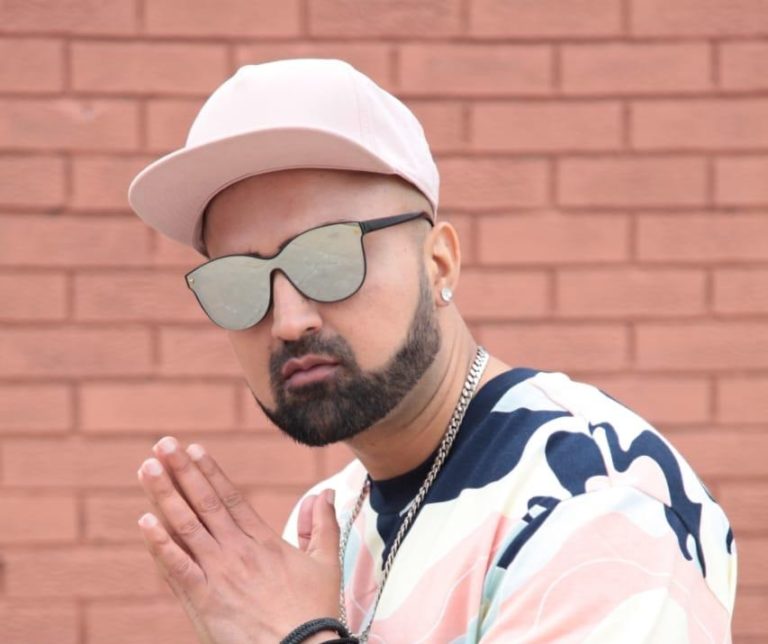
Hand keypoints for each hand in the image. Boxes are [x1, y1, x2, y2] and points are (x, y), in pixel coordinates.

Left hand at [137, 436, 340, 643]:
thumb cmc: (315, 612)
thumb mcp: (326, 563)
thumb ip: (322, 525)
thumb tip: (326, 493)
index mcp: (263, 540)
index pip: (230, 496)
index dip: (209, 471)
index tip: (193, 448)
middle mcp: (237, 550)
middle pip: (203, 503)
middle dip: (181, 471)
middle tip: (162, 444)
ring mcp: (218, 574)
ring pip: (185, 527)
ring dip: (164, 495)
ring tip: (147, 468)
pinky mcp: (203, 600)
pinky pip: (176, 568)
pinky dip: (159, 544)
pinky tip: (144, 521)